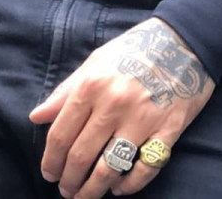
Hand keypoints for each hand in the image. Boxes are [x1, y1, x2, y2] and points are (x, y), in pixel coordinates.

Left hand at [29, 17, 214, 197]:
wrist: (184, 40)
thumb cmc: (135, 49)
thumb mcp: (97, 61)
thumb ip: (66, 90)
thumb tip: (37, 117)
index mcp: (92, 85)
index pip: (61, 135)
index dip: (50, 161)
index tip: (50, 173)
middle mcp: (114, 104)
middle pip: (81, 156)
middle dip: (69, 181)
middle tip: (66, 190)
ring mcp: (142, 118)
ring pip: (109, 168)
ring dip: (93, 190)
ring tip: (86, 196)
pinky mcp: (168, 129)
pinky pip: (145, 168)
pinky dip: (129, 185)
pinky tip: (119, 188)